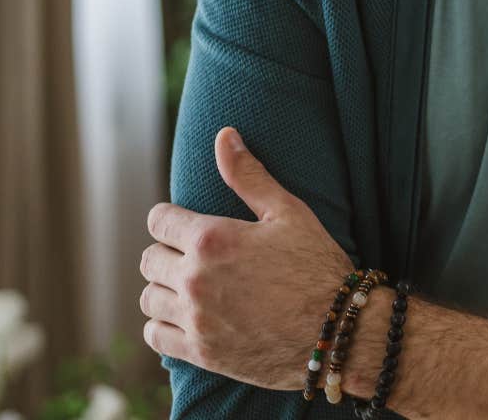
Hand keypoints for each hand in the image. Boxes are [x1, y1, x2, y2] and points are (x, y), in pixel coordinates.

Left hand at [139, 126, 355, 387]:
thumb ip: (248, 175)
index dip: (170, 220)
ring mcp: (196, 318)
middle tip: (192, 258)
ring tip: (187, 288)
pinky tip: (183, 319)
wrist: (338, 332)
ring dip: (163, 290)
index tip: (184, 226)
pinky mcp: (201, 352)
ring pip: (149, 298)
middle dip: (167, 254)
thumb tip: (223, 135)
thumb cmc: (317, 266)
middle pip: (149, 259)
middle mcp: (196, 278)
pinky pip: (155, 336)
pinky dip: (162, 326)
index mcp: (212, 238)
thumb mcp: (288, 213)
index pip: (158, 221)